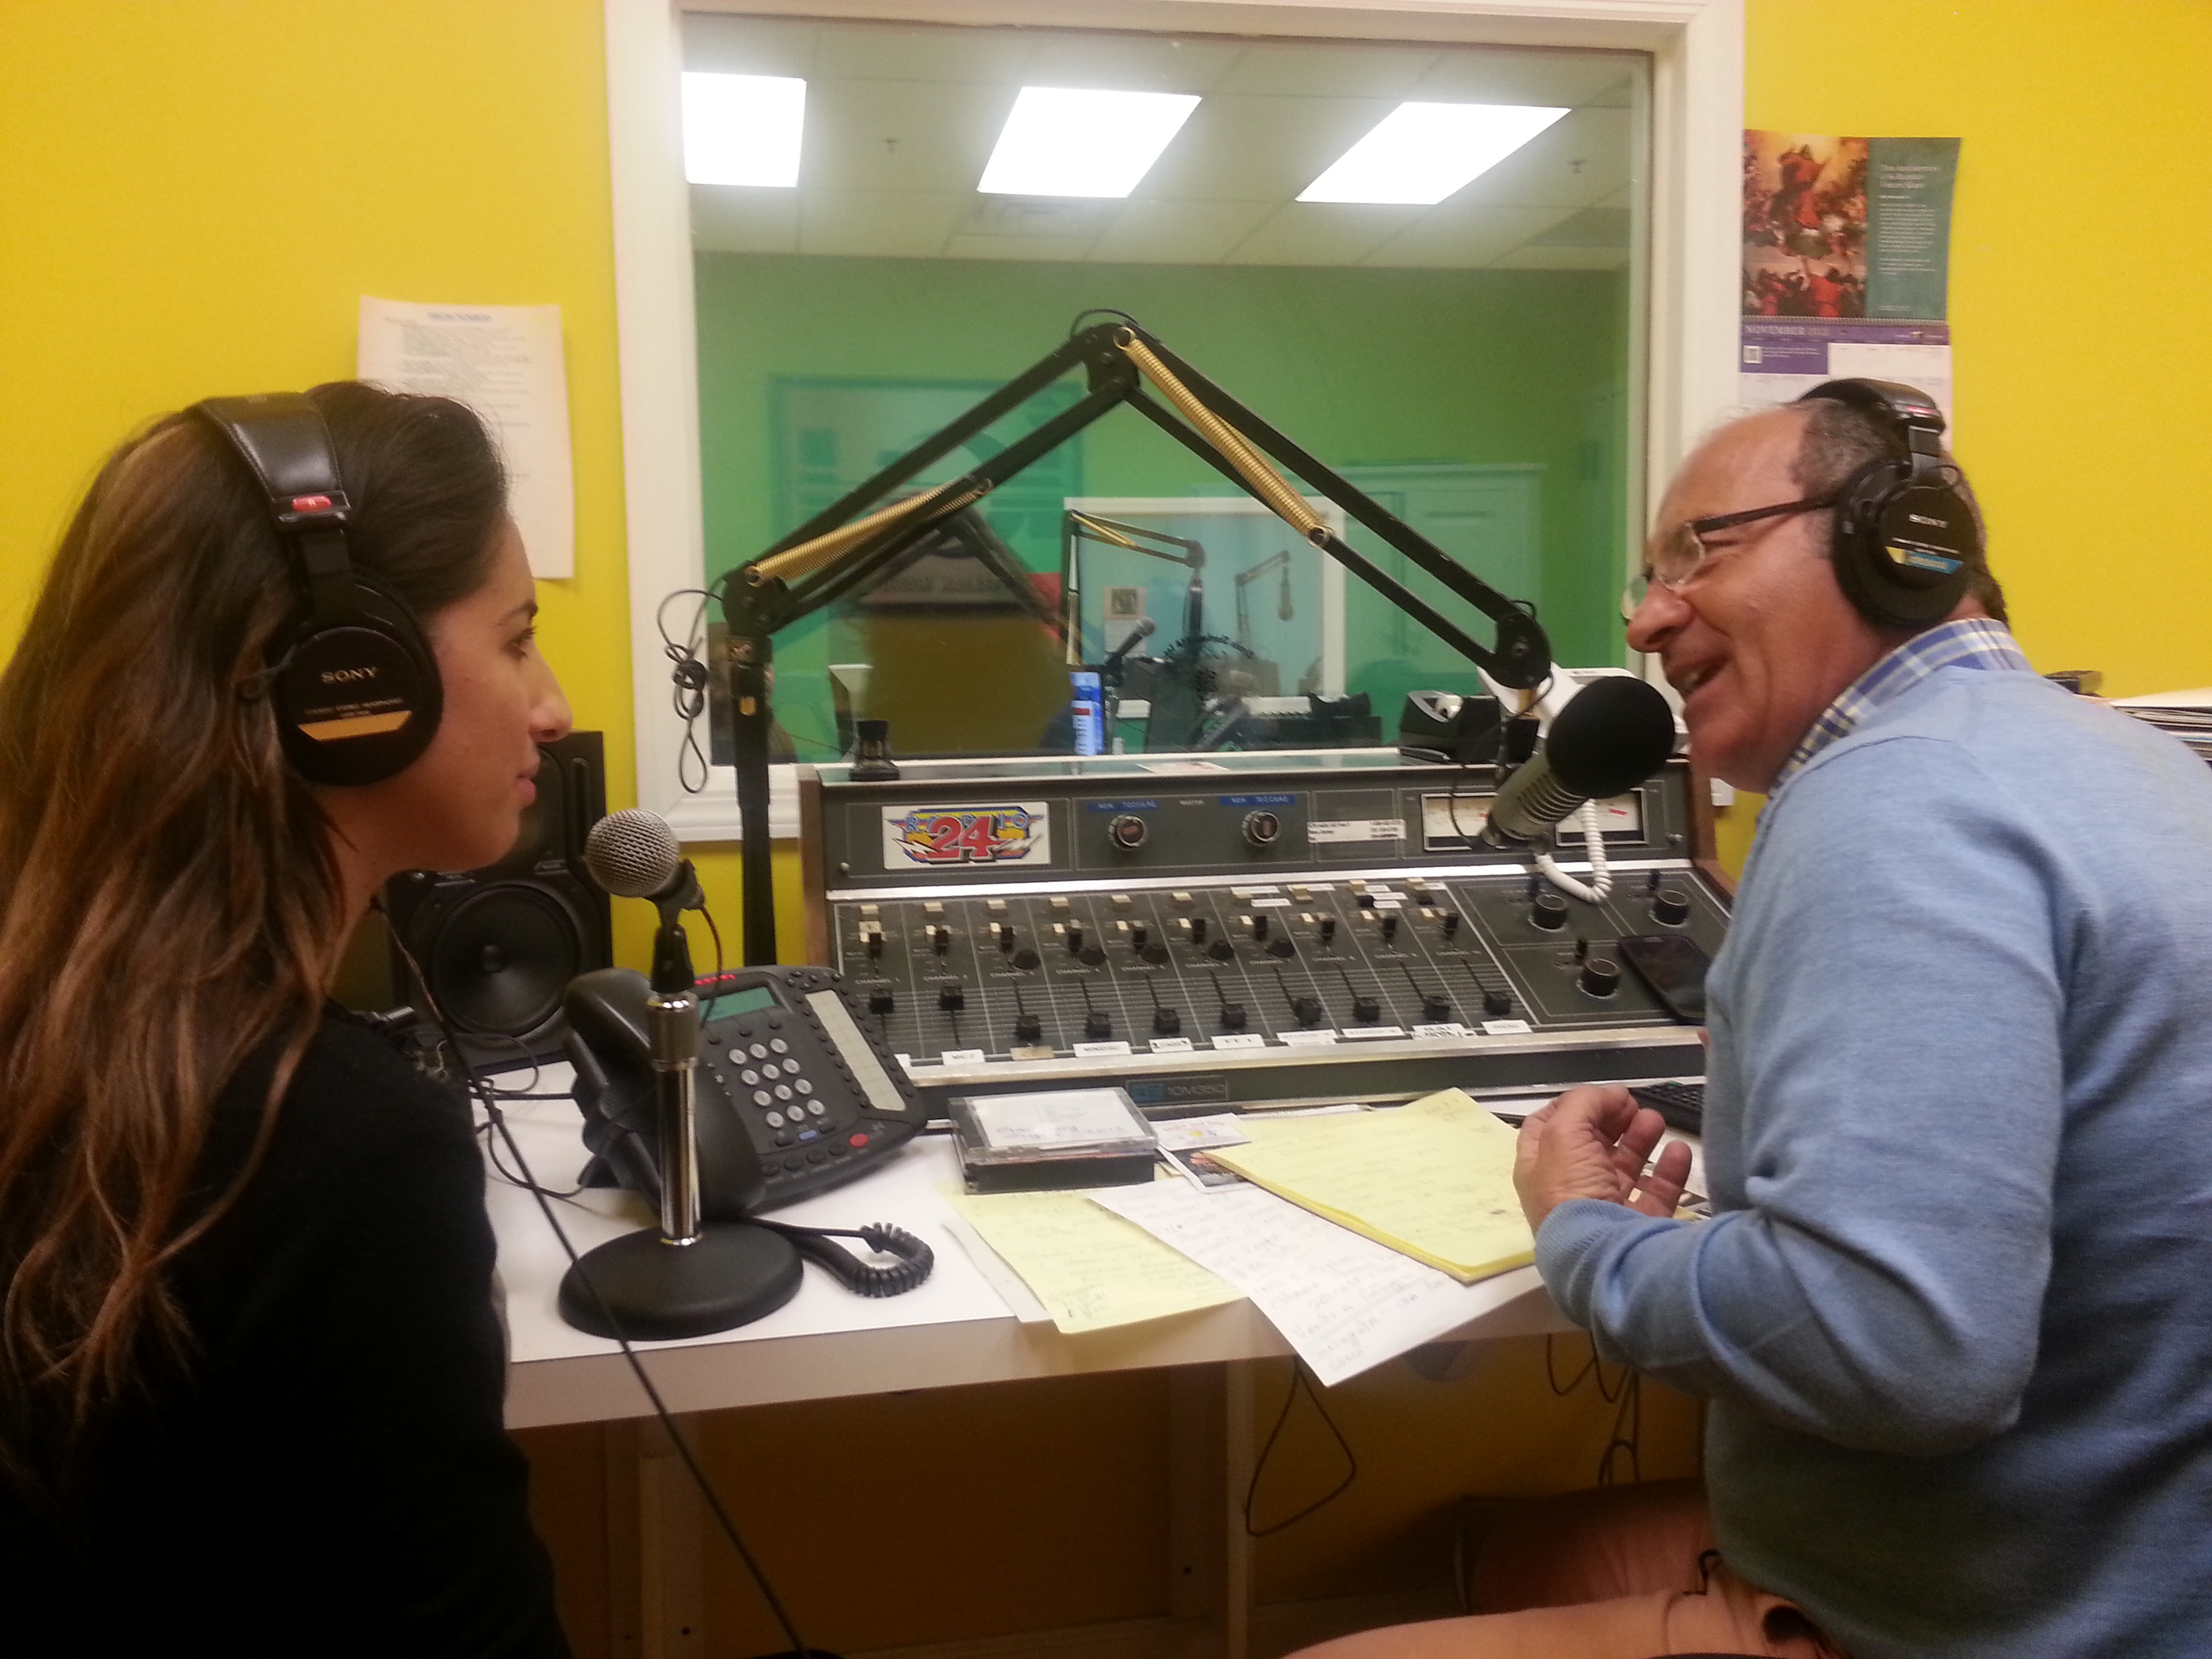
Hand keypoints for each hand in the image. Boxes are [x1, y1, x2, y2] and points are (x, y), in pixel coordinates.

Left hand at [1514, 1084, 1693, 1232]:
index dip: (1569, 1108)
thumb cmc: (1571, 1193)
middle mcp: (1568, 1191)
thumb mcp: (1564, 1134)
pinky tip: (1678, 1151)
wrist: (1603, 1257)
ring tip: (1655, 1121)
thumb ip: (1583, 1104)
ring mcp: (1604, 1212)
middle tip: (1632, 1105)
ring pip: (1623, 1168)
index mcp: (1540, 1171)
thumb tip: (1609, 1093)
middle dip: (1610, 1121)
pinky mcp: (1638, 1228)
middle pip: (1589, 1147)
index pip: (1547, 1130)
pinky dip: (1668, 1171)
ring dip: (1639, 1140)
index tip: (1597, 1095)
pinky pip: (1656, 1194)